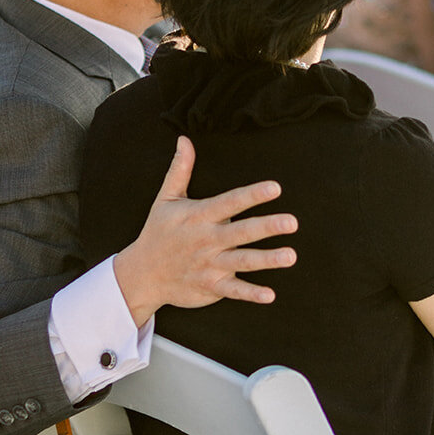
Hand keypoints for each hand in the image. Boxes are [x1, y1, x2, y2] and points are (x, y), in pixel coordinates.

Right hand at [113, 135, 297, 327]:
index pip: (229, 202)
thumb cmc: (157, 232)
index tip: (275, 187)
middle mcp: (206, 240)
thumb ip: (180, 169)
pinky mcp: (210, 286)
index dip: (252, 195)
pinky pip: (233, 290)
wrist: (142, 274)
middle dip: (267, 227)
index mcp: (199, 216)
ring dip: (267, 259)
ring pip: (242, 261)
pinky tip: (270, 294)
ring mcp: (209, 265)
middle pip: (241, 232)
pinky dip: (250, 293)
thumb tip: (184, 140)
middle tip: (292, 222)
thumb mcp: (166, 199)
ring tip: (290, 255)